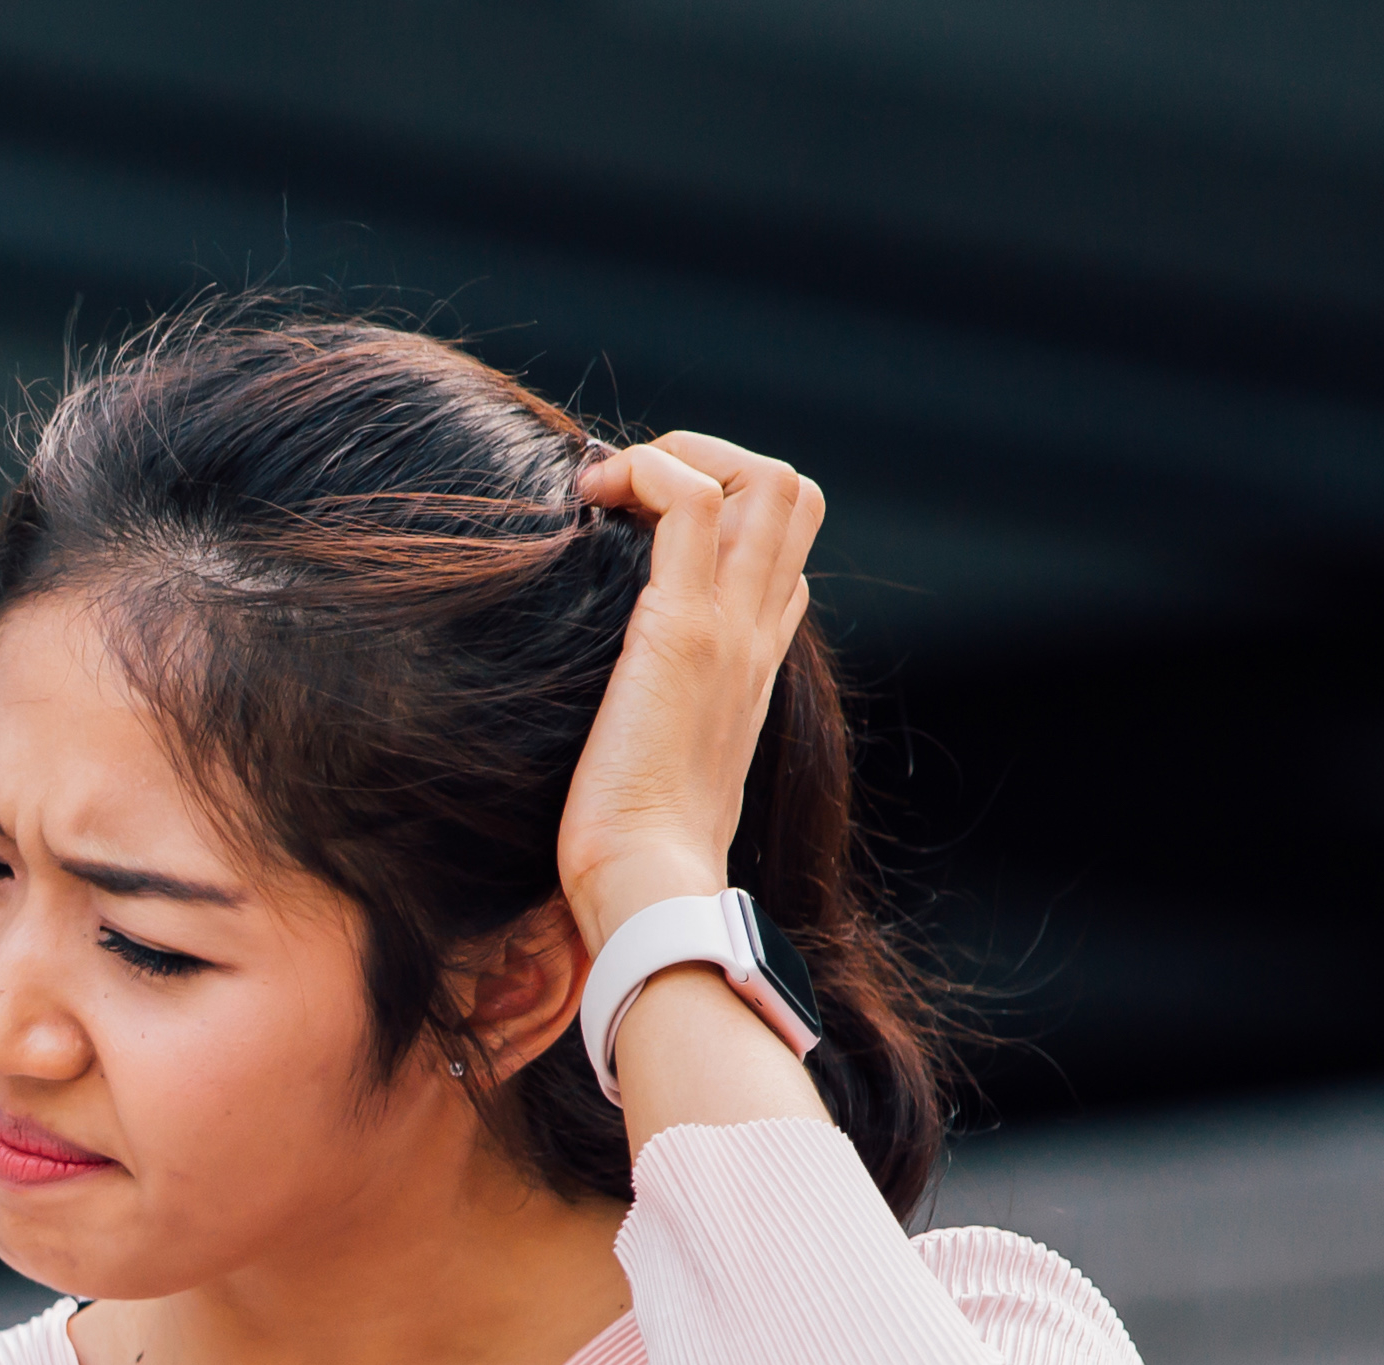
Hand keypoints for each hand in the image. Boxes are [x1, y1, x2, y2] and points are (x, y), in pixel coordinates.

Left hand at [557, 430, 826, 951]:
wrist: (648, 891)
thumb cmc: (633, 856)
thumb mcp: (653, 777)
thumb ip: (650, 731)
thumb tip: (602, 727)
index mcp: (752, 669)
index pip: (780, 559)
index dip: (722, 518)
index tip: (638, 532)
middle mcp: (757, 638)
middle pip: (793, 496)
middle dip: (714, 459)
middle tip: (629, 491)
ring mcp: (731, 631)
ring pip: (764, 480)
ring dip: (682, 455)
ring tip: (609, 489)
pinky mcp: (682, 633)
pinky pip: (690, 504)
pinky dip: (647, 474)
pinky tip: (590, 501)